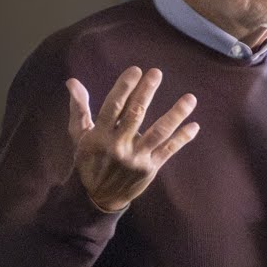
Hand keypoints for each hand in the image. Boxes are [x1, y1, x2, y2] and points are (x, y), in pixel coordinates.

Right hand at [67, 67, 198, 212]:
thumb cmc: (89, 160)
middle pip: (136, 115)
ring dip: (176, 114)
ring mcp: (136, 157)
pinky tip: (194, 125)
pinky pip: (169, 151)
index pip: (113, 106)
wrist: (97, 196)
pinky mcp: (150, 168)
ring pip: (159, 132)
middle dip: (146, 92)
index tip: (136, 70)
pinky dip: (182, 138)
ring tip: (190, 98)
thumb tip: (72, 81)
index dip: (124, 88)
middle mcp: (119, 145)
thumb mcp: (79, 135)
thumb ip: (80, 108)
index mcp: (100, 135)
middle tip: (156, 73)